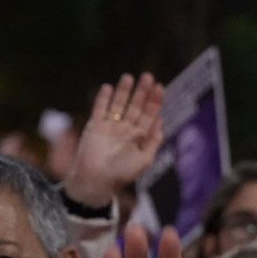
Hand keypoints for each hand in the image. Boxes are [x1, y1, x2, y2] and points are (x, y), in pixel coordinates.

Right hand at [64, 73, 165, 206]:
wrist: (97, 181)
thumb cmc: (122, 174)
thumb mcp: (144, 160)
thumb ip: (153, 141)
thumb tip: (161, 121)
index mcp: (139, 137)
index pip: (149, 115)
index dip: (155, 101)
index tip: (160, 87)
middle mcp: (125, 129)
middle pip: (135, 106)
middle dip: (142, 92)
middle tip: (148, 76)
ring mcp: (110, 126)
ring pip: (118, 104)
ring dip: (124, 91)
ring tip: (129, 77)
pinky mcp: (95, 126)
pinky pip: (99, 109)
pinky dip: (103, 98)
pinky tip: (108, 87)